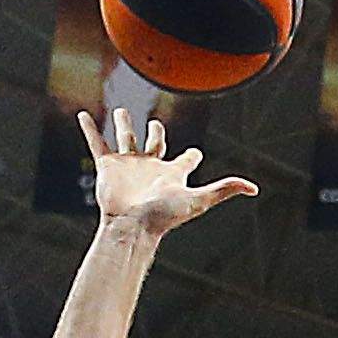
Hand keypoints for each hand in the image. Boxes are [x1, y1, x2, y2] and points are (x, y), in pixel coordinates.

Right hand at [83, 110, 253, 240]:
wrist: (131, 226)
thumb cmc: (164, 216)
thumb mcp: (199, 200)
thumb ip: (224, 190)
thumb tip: (254, 188)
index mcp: (172, 173)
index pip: (186, 159)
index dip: (192, 156)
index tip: (195, 153)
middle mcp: (150, 167)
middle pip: (154, 143)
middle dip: (156, 133)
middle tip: (156, 124)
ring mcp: (128, 165)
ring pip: (126, 138)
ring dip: (123, 124)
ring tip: (121, 111)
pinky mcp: (107, 167)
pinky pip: (97, 143)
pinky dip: (89, 129)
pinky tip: (83, 114)